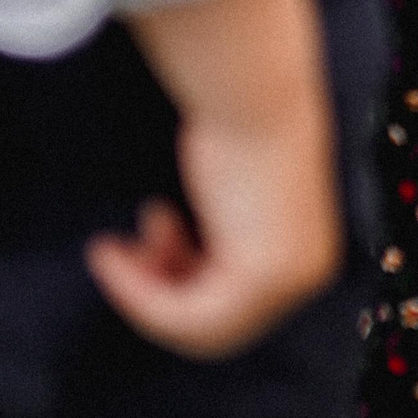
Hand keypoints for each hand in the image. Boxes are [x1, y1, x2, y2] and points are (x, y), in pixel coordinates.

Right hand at [89, 0, 343, 359]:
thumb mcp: (227, 187)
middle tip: (120, 250)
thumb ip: (217, 231)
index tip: (145, 235)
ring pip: (199, 328)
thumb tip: (180, 260)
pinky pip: (188, 317)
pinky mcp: (264, 277)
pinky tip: (110, 252)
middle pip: (216, 325)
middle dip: (159, 292)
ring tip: (113, 248)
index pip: (236, 304)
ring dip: (144, 295)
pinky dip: (140, 294)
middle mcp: (307, 273)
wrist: (255, 88)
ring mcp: (290, 280)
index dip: (178, 282)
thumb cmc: (237, 120)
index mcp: (307, 254)